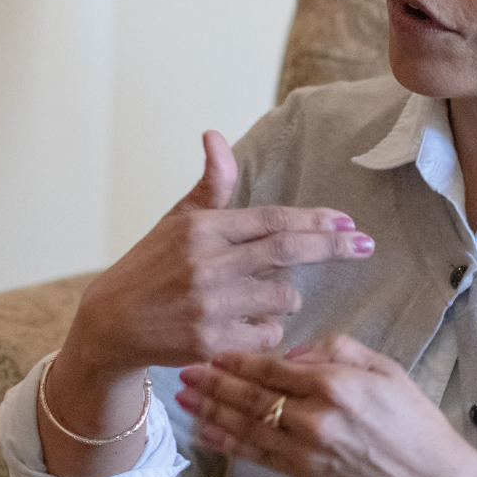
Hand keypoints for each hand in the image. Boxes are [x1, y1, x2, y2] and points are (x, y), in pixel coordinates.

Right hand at [57, 131, 372, 377]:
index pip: (272, 219)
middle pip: (288, 252)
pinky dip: (266, 328)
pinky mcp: (211, 342)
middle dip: (334, 247)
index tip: (347, 222)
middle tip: (365, 245)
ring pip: (284, 298)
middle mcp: (205, 264)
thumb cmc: (148, 268)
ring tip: (262, 296)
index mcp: (200, 229)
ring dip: (286, 297)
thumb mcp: (175, 222)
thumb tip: (215, 135)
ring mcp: (209, 305)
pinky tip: (244, 324)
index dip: (315, 220)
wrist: (110, 324)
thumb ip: (210, 185)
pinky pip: (267, 334)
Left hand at [176, 334, 476, 476]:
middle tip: (184, 369)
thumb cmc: (416, 424)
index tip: (213, 350)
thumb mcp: (386, 371)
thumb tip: (293, 354)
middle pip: (251, 396)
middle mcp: (316, 418)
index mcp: (336, 385)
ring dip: (211, 411)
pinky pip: (257, 457)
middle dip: (213, 382)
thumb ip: (338, 351)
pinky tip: (205, 434)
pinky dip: (227, 444)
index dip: (238, 359)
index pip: (273, 367)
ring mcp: (307, 451)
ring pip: (247, 426)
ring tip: (183, 398)